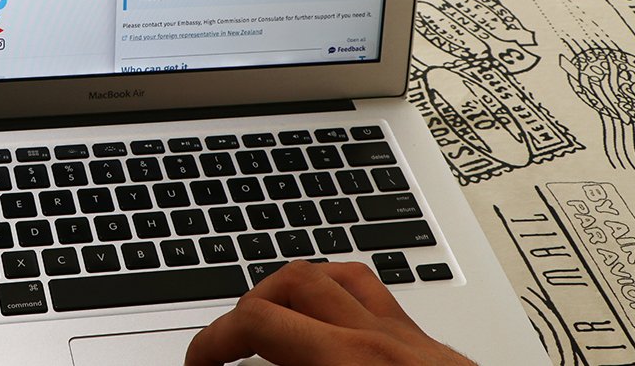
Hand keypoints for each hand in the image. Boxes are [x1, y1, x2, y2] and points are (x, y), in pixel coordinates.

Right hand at [185, 261, 476, 365]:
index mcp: (351, 364)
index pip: (259, 322)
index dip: (212, 341)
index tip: (199, 362)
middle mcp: (383, 342)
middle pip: (294, 282)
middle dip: (247, 308)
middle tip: (227, 346)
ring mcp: (414, 341)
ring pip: (339, 276)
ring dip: (295, 291)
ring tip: (272, 319)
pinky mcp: (435, 353)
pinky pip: (378, 298)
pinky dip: (341, 297)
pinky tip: (329, 324)